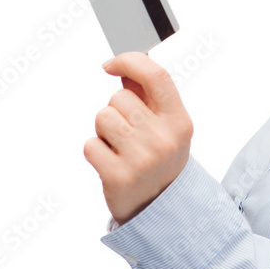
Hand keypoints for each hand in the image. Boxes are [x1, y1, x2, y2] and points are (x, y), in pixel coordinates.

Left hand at [83, 52, 193, 225]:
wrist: (161, 207)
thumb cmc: (160, 159)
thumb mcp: (166, 126)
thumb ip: (148, 95)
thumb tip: (125, 68)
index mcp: (179, 121)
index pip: (156, 76)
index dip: (130, 61)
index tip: (111, 65)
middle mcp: (164, 139)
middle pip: (119, 98)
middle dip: (116, 111)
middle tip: (128, 134)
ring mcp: (142, 159)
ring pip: (102, 118)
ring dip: (103, 131)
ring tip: (119, 147)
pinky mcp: (119, 177)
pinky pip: (90, 145)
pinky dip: (95, 152)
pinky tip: (111, 162)